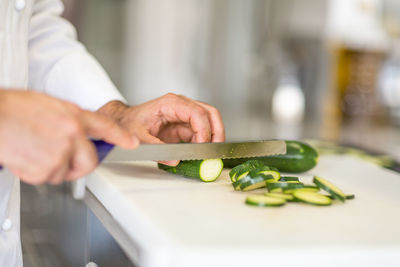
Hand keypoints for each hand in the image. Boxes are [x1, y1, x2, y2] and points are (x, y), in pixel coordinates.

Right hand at [0, 90, 137, 184]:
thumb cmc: (14, 108)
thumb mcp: (49, 104)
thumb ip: (69, 117)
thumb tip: (78, 128)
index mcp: (74, 116)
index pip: (106, 127)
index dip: (121, 137)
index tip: (131, 143)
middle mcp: (72, 135)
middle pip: (90, 162)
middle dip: (79, 166)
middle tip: (66, 162)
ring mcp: (60, 152)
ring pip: (64, 172)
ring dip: (50, 168)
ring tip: (33, 150)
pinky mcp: (45, 168)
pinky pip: (45, 178)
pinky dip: (34, 172)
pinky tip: (25, 155)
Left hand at [98, 93, 224, 164]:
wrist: (122, 122)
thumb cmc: (128, 123)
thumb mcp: (139, 137)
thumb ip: (156, 149)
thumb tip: (174, 159)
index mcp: (170, 104)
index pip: (197, 112)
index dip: (204, 130)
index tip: (202, 146)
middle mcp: (180, 106)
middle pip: (209, 113)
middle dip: (216, 131)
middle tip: (215, 149)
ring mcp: (183, 115)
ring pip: (209, 122)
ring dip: (212, 137)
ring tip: (209, 154)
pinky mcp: (183, 125)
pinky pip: (200, 132)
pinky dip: (204, 143)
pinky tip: (199, 153)